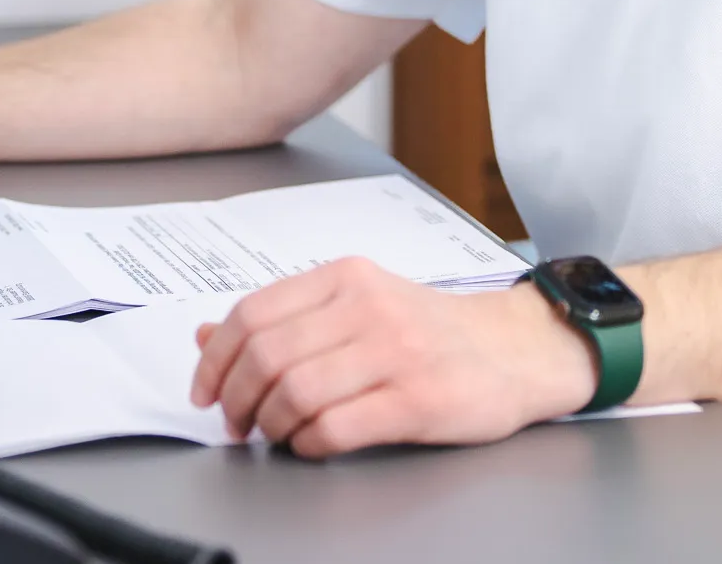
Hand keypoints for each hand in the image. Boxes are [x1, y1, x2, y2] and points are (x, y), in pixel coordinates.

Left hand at [188, 258, 597, 456]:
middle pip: (268, 356)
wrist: (515, 350)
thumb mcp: (356, 305)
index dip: (215, 360)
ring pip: (296, 392)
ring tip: (276, 436)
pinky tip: (312, 445)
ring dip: (271, 426)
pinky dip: (309, 445)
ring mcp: (396, 352)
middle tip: (237, 425)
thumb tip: (205, 336)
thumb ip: (285, 319)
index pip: (253, 313)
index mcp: (346, 277)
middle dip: (238, 400)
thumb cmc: (429, 330)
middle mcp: (368, 307)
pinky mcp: (418, 399)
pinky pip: (337, 428)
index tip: (205, 392)